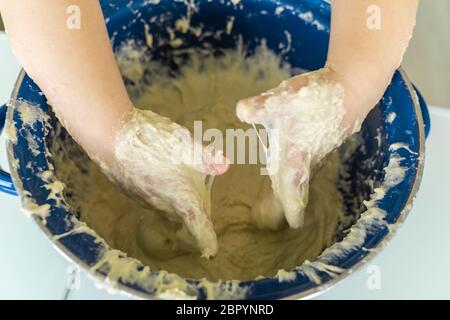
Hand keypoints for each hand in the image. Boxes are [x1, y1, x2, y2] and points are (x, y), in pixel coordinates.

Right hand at [105, 108, 228, 257]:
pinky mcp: (132, 190)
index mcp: (181, 198)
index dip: (207, 239)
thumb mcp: (186, 146)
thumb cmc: (151, 144)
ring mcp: (145, 199)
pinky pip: (154, 197)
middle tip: (203, 212)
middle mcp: (163, 204)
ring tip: (186, 191)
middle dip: (195, 217)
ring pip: (168, 207)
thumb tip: (226, 165)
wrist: (110, 137)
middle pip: (184, 218)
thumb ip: (206, 158)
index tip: (212, 250)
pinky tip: (162, 175)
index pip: (198, 226)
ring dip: (178, 204)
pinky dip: (163, 192)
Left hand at [236, 68, 362, 228]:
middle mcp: (308, 159)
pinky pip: (305, 166)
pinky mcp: (320, 143)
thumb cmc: (318, 96)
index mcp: (296, 154)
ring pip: (301, 178)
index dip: (291, 207)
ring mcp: (316, 151)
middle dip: (285, 205)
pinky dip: (296, 177)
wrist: (351, 86)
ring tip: (278, 206)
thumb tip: (241, 111)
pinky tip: (290, 175)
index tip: (293, 225)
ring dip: (291, 193)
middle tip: (271, 223)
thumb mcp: (287, 97)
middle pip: (295, 188)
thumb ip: (263, 106)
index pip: (292, 188)